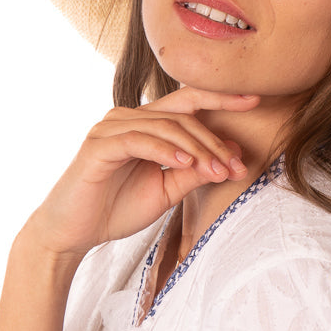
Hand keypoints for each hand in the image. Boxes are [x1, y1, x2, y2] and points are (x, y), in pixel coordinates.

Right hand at [24, 88, 260, 259]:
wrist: (74, 232)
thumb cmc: (116, 209)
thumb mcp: (167, 190)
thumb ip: (195, 171)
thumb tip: (233, 154)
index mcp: (145, 124)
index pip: (188, 102)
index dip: (221, 97)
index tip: (256, 100)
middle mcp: (128, 117)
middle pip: (183, 115)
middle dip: (215, 141)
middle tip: (237, 167)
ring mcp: (111, 128)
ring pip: (166, 126)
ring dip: (197, 148)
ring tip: (218, 170)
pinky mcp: (98, 145)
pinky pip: (139, 140)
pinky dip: (166, 150)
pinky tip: (186, 164)